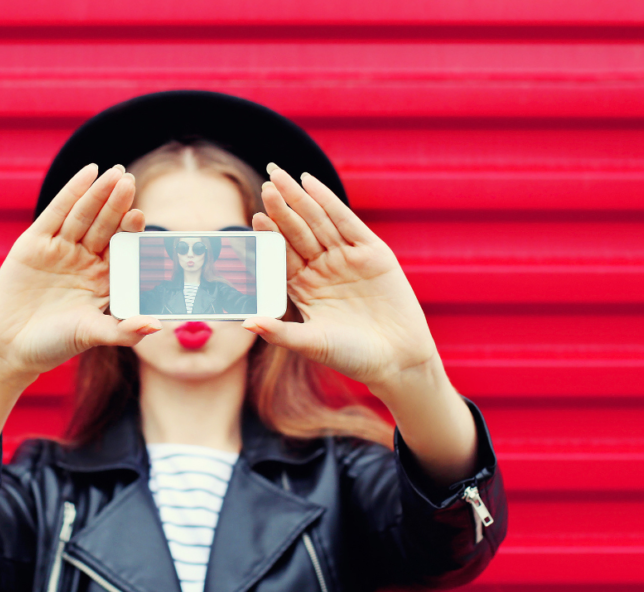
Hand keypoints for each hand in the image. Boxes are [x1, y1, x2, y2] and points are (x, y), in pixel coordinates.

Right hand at [0, 164, 160, 380]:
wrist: (8, 348)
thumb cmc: (53, 346)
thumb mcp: (90, 335)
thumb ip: (123, 331)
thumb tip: (156, 327)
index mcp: (105, 280)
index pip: (123, 249)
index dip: (131, 232)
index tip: (139, 217)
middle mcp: (86, 261)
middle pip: (105, 226)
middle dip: (117, 204)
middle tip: (130, 182)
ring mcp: (61, 249)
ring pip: (84, 215)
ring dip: (99, 194)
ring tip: (114, 173)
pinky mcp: (35, 243)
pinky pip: (56, 213)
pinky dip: (72, 192)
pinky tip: (89, 173)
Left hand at [247, 164, 438, 390]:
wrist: (397, 360)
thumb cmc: (353, 357)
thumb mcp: (312, 343)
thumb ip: (279, 332)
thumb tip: (246, 324)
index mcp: (303, 288)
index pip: (281, 255)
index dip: (269, 236)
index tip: (255, 218)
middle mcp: (322, 269)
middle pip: (297, 232)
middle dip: (281, 208)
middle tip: (266, 186)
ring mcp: (346, 258)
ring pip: (318, 222)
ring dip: (300, 199)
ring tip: (280, 178)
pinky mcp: (372, 252)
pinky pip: (346, 221)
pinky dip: (329, 201)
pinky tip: (310, 183)